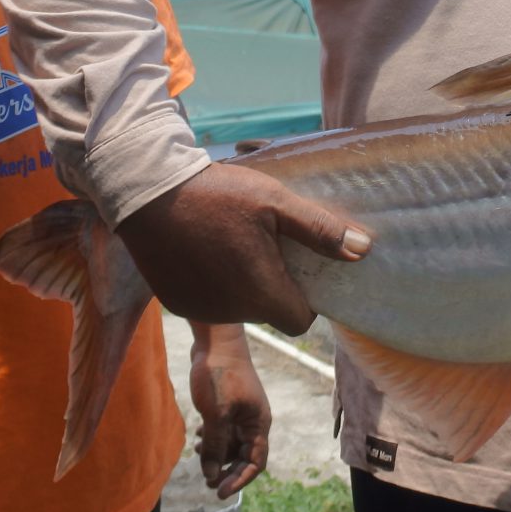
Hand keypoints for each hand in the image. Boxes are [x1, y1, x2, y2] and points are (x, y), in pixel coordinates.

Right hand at [117, 163, 369, 334]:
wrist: (148, 191)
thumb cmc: (218, 194)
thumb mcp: (275, 202)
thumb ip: (319, 230)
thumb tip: (362, 250)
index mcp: (262, 293)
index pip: (300, 320)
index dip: (305, 299)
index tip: (297, 267)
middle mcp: (232, 312)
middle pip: (268, 312)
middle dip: (272, 286)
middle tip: (263, 245)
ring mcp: (201, 310)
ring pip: (237, 308)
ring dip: (240, 286)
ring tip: (231, 243)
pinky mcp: (176, 304)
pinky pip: (206, 303)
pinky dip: (211, 285)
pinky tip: (203, 250)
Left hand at [189, 326, 269, 497]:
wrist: (215, 341)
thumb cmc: (219, 375)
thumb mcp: (215, 414)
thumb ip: (214, 445)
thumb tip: (211, 474)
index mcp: (258, 423)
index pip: (255, 462)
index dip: (239, 480)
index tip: (219, 492)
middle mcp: (253, 420)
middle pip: (243, 456)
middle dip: (226, 470)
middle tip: (206, 481)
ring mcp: (241, 411)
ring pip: (232, 443)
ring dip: (216, 454)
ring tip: (197, 454)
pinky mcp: (229, 404)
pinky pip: (224, 430)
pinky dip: (212, 439)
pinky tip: (197, 437)